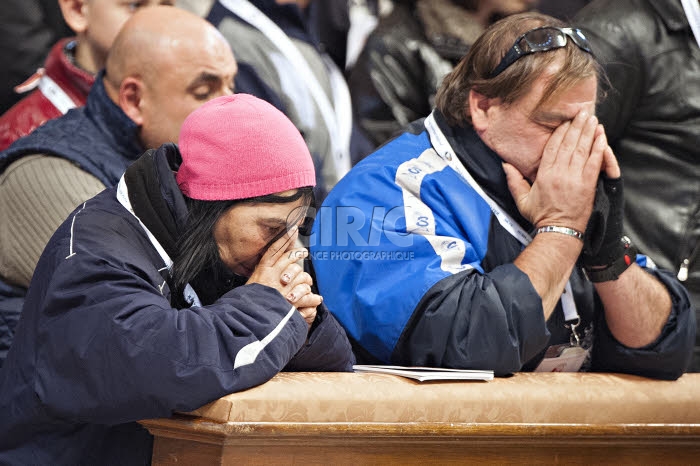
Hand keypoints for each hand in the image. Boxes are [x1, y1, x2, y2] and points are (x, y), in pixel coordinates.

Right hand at [246, 226, 319, 326]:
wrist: (246, 320)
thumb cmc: (247, 304)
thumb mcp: (250, 286)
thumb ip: (260, 277)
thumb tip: (269, 271)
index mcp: (261, 271)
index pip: (275, 250)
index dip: (285, 238)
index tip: (293, 228)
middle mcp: (273, 277)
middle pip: (291, 261)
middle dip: (299, 257)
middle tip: (304, 254)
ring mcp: (283, 289)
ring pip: (301, 276)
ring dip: (306, 280)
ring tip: (309, 283)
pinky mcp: (291, 302)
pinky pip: (307, 295)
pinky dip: (312, 297)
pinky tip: (316, 299)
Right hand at [504, 110, 606, 231]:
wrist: (559, 231)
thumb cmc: (540, 216)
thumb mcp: (521, 200)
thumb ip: (514, 181)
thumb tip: (505, 164)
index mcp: (545, 174)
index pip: (553, 146)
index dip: (561, 131)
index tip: (566, 120)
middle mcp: (561, 172)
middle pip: (570, 143)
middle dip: (577, 125)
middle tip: (583, 112)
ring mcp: (576, 177)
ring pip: (583, 148)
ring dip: (589, 132)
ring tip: (592, 118)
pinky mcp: (588, 183)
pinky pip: (595, 161)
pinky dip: (599, 147)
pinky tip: (602, 136)